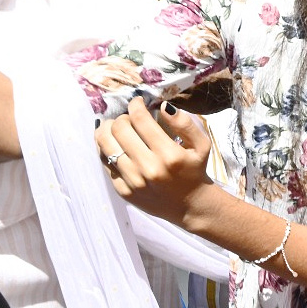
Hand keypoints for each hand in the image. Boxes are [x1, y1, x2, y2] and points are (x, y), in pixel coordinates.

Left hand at [95, 97, 213, 225]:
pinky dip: (106, 149)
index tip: (137, 102)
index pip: (139, 119)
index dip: (135, 104)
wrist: (190, 206)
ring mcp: (133, 181)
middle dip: (122, 116)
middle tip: (129, 118)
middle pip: (119, 128)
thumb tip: (163, 106)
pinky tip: (114, 144)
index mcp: (168, 154)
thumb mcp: (201, 144)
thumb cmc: (195, 170)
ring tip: (114, 127)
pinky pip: (104, 163)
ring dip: (107, 130)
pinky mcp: (122, 191)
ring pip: (105, 145)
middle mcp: (148, 168)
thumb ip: (185, 123)